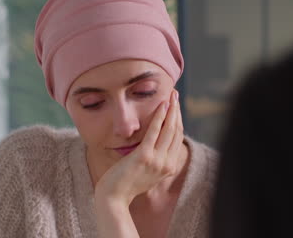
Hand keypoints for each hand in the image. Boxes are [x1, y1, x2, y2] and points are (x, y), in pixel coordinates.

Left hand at [94, 89, 183, 205]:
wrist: (113, 197)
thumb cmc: (126, 184)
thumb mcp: (147, 173)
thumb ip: (155, 160)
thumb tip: (157, 145)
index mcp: (169, 167)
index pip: (178, 138)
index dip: (178, 119)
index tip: (175, 105)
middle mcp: (166, 164)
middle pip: (176, 131)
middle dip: (177, 110)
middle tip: (175, 94)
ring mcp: (157, 160)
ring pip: (169, 129)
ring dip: (171, 109)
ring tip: (171, 95)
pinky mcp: (144, 156)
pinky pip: (154, 131)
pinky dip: (159, 116)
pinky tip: (161, 104)